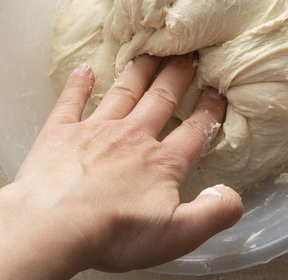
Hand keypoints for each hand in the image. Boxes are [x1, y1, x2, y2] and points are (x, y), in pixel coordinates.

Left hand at [0, 54, 242, 279]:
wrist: (53, 225)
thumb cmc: (115, 232)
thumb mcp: (177, 234)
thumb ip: (212, 213)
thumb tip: (234, 197)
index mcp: (162, 162)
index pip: (194, 131)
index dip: (209, 111)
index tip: (218, 92)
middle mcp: (132, 137)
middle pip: (161, 99)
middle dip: (177, 75)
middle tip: (188, 53)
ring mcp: (94, 131)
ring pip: (122, 92)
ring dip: (138, 72)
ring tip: (149, 53)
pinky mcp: (59, 134)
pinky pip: (71, 102)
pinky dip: (78, 84)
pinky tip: (84, 70)